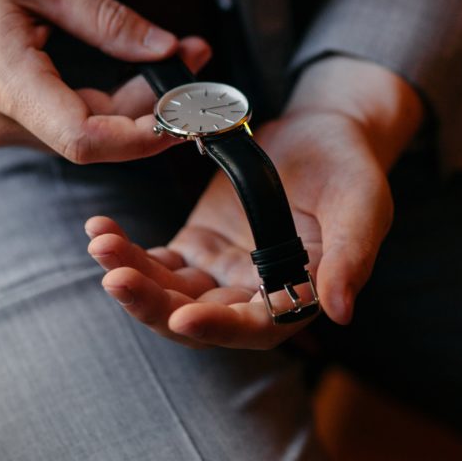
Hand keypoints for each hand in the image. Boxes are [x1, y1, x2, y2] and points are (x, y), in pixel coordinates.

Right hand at [0, 0, 209, 162]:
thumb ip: (108, 20)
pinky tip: (129, 74)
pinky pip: (64, 126)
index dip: (146, 135)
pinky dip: (104, 107)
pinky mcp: (0, 121)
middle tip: (194, 62)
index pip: (87, 139)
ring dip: (133, 107)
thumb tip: (165, 50)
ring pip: (84, 135)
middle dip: (154, 109)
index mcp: (3, 81)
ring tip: (171, 60)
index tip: (188, 110)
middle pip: (94, 139)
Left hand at [86, 56, 423, 348]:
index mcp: (297, 296)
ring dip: (131, 274)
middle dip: (153, 304)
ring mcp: (220, 272)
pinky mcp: (197, 245)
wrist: (322, 132)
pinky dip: (126, 249)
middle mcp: (254, 295)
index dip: (218, 328)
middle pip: (197, 317)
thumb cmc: (350, 168)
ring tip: (101, 243)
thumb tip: (339, 312)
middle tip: (115, 277)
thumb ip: (351, 257)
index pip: (255, 327)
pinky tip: (99, 230)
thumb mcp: (362, 204)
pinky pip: (156, 258)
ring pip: (168, 291)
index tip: (181, 317)